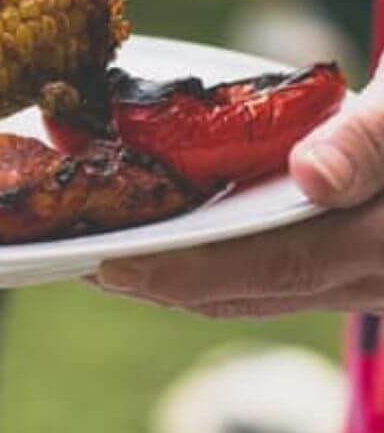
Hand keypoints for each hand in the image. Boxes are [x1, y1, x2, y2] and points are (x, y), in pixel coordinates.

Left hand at [95, 60, 383, 316]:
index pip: (281, 265)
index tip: (113, 266)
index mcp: (383, 240)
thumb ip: (368, 139)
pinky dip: (202, 263)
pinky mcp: (341, 270)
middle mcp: (371, 277)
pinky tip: (153, 238)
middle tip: (78, 260)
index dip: (191, 271)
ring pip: (250, 293)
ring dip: (172, 278)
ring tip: (96, 252)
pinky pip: (262, 278)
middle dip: (156, 280)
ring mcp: (357, 281)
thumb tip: (313, 177)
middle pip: (247, 293)